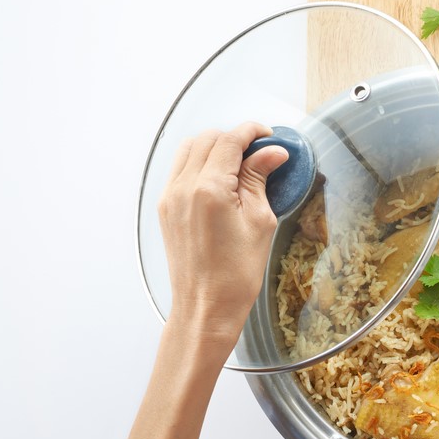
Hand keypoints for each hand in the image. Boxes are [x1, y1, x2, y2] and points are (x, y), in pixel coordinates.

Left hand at [157, 122, 288, 358]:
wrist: (206, 306)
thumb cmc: (236, 273)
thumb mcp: (260, 220)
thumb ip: (260, 179)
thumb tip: (273, 153)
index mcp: (208, 189)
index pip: (228, 141)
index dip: (251, 131)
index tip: (269, 135)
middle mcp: (182, 188)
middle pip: (206, 139)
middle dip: (234, 138)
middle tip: (259, 150)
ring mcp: (169, 197)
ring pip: (188, 149)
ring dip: (214, 147)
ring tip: (239, 162)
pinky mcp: (165, 208)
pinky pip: (180, 169)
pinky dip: (199, 162)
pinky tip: (220, 178)